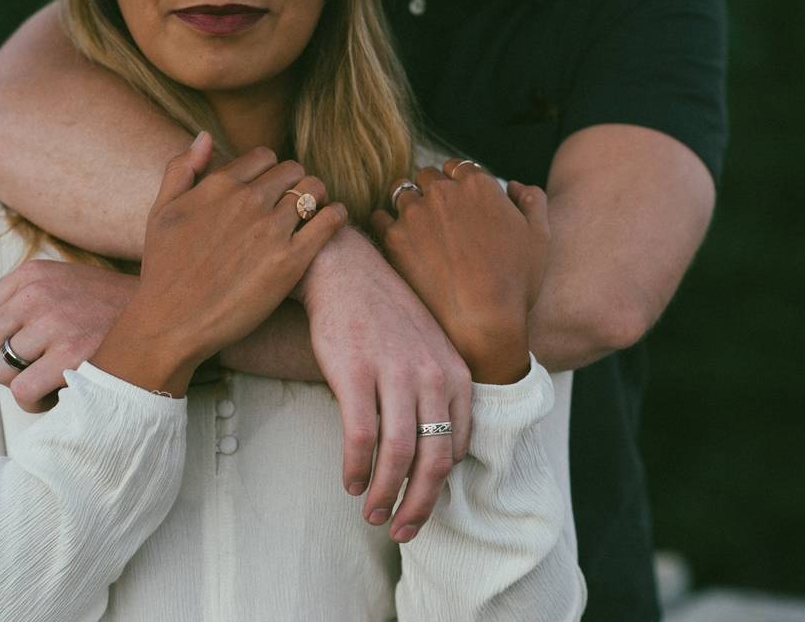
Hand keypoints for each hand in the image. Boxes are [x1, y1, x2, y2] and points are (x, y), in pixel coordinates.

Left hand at [0, 260, 137, 411]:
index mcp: (33, 274)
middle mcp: (39, 295)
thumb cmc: (112, 307)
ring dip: (23, 384)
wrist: (168, 318)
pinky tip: (59, 392)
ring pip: (0, 372)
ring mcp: (55, 325)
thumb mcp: (63, 282)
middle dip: (5, 362)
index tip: (27, 343)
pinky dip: (36, 401)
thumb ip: (14, 294)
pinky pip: (23, 392)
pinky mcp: (72, 358)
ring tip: (51, 379)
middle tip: (38, 365)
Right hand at [90, 135, 347, 394]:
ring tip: (313, 212)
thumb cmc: (162, 271)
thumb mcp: (161, 211)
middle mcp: (248, 201)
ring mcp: (271, 230)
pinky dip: (336, 216)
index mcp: (219, 186)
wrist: (170, 323)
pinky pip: (330, 221)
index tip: (272, 188)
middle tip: (295, 203)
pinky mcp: (291, 261)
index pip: (264, 156)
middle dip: (296, 182)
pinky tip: (333, 222)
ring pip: (315, 190)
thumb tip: (205, 135)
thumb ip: (182, 168)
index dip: (271, 170)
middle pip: (293, 170)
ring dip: (318, 196)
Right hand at [294, 228, 472, 543]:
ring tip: (374, 515)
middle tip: (402, 532)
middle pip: (433, 461)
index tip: (421, 505)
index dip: (439, 487)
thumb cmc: (386, 315)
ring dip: (386, 495)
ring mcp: (395, 374)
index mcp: (456, 375)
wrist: (347, 271)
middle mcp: (432, 377)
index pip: (457, 449)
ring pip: (398, 456)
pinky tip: (351, 482)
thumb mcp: (430, 350)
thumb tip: (434, 453)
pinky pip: (361, 437)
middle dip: (419, 506)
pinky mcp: (356, 372)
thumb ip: (439, 396)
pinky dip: (358, 468)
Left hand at [371, 161, 549, 383]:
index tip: (457, 204)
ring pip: (401, 192)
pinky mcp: (394, 237)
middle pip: (427, 176)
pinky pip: (379, 218)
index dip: (457, 182)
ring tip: (416, 229)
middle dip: (431, 191)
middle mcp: (443, 191)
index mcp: (478, 184)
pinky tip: (396, 240)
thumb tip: (516, 185)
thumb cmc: (515, 282)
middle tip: (436, 218)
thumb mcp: (539, 237)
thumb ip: (532, 201)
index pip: (457, 167)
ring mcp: (415, 213)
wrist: (482, 321)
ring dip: (408, 205)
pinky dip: (385, 225)